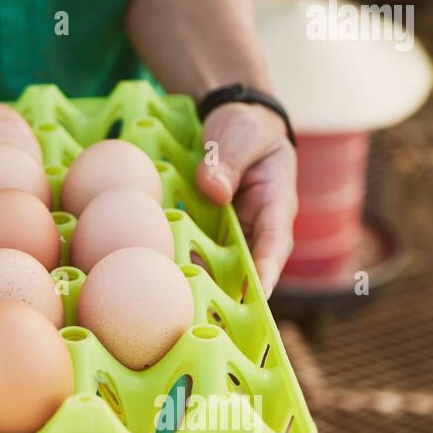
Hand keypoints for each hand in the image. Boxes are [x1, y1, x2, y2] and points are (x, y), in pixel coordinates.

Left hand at [193, 102, 297, 297]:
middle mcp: (254, 226)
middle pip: (245, 267)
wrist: (232, 120)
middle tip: (206, 312)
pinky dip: (179, 258)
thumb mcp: (241, 135)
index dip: (267, 271)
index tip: (258, 296)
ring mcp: (230, 230)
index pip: (275, 244)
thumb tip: (213, 191)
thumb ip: (229, 160)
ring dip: (199, 280)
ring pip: (218, 263)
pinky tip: (156, 271)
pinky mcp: (208, 228)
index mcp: (275, 205)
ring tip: (176, 302)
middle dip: (228, 293)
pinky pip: (195, 247)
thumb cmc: (246, 128)